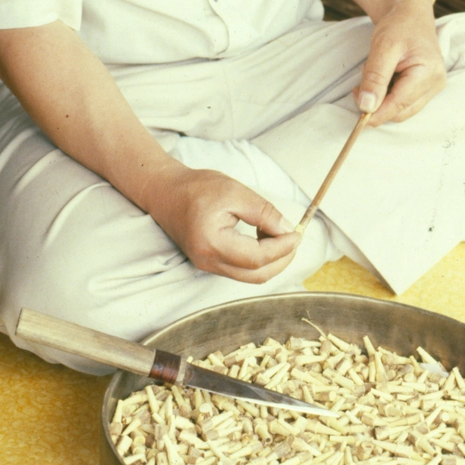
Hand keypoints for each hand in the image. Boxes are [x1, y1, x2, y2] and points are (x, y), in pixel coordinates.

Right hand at [143, 165, 300, 282]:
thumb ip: (263, 212)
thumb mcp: (234, 191)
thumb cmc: (197, 188)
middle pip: (256, 276)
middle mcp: (208, 261)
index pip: (257, 258)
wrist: (166, 191)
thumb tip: (287, 229)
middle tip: (295, 238)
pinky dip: (259, 259)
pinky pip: (241, 270)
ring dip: (271, 261)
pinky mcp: (210, 262)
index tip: (298, 233)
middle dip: (282, 260)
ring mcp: (207, 265)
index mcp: (212, 244)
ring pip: (249, 276)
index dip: (283, 248)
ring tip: (280, 235)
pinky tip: (264, 238)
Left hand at [356, 0, 445, 125]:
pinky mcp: (426, 88)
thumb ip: (375, 77)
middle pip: (400, 112)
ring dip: (381, 99)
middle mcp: (435, 84)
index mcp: (428, 73)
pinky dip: (387, 95)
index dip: (376, 113)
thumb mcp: (383, 47)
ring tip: (373, 75)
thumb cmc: (399, 26)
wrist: (410, 15)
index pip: (399, 105)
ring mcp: (432, 87)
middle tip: (359, 87)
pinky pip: (403, 102)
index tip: (356, 112)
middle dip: (377, 104)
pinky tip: (382, 79)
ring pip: (401, 109)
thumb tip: (367, 107)